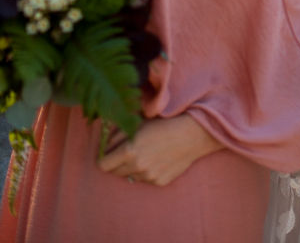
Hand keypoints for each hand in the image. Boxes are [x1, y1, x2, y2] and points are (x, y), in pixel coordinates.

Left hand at [98, 114, 222, 185]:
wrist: (191, 134)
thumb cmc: (164, 123)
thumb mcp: (138, 123)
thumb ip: (118, 134)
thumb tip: (106, 143)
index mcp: (129, 152)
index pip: (103, 165)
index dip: (105, 157)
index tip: (109, 152)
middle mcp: (137, 168)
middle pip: (115, 172)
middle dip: (118, 162)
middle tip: (128, 150)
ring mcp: (149, 177)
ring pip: (131, 175)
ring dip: (133, 167)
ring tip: (146, 152)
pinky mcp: (159, 182)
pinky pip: (145, 179)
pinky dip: (147, 171)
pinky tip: (157, 159)